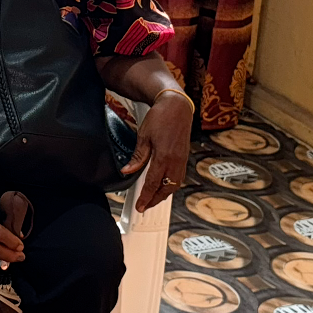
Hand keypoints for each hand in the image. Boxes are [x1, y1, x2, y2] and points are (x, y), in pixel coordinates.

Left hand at [121, 92, 192, 211]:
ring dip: (164, 194)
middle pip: (166, 188)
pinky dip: (170, 185)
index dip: (145, 197)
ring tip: (153, 199)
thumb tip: (127, 171)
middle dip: (155, 200)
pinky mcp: (184, 157)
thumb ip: (138, 157)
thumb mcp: (144, 136)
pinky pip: (179, 177)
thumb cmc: (160, 118)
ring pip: (174, 185)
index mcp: (164, 157)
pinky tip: (163, 186)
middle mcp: (175, 161)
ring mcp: (182, 160)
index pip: (152, 183)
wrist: (177, 106)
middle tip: (144, 207)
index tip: (139, 207)